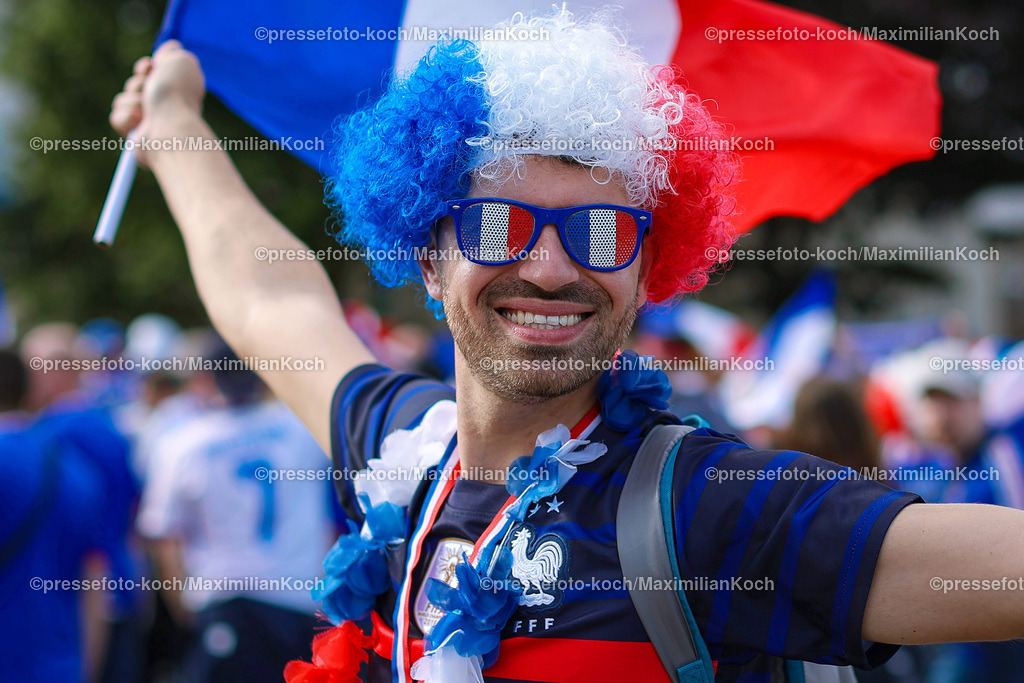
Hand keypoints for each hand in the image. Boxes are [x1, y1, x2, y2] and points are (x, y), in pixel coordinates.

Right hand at [108, 41, 205, 165]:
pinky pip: (116, 118)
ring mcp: (150, 122)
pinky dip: (125, 118)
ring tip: (146, 110)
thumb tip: (168, 50)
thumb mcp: (181, 62)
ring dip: (131, 101)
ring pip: (121, 101)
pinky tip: (139, 123)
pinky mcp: (136, 137)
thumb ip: (173, 53)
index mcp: (176, 90)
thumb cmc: (176, 94)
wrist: (169, 127)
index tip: (149, 67)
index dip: (145, 68)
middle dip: (136, 84)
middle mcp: (164, 106)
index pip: (151, 75)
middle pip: (134, 86)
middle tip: (149, 90)